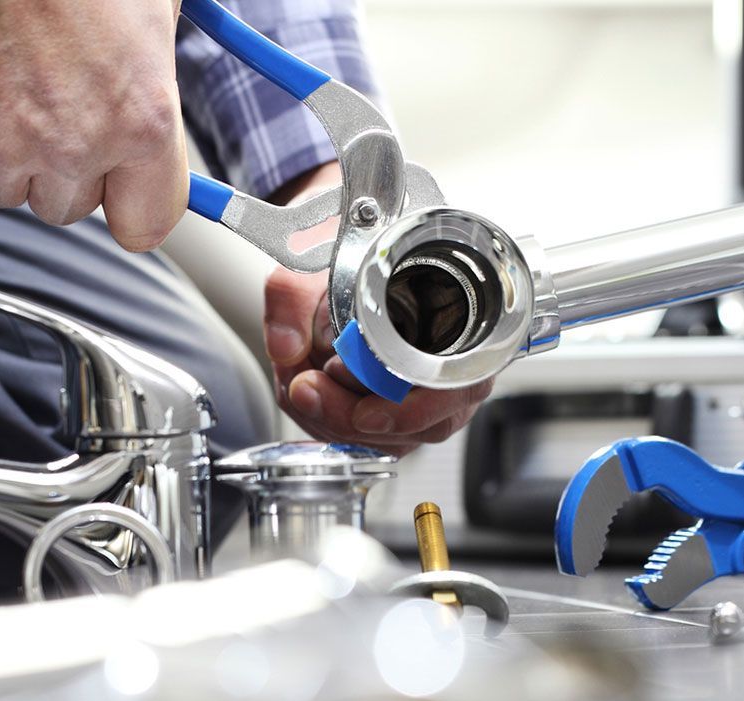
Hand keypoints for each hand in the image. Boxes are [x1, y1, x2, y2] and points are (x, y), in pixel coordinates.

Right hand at [0, 0, 186, 251]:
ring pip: (2, 192)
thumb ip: (152, 95)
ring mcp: (2, 143)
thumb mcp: (154, 19)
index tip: (117, 188)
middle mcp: (75, 143)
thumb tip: (152, 144)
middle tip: (50, 99)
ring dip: (0, 152)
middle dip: (59, 166)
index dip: (127, 201)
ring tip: (3, 81)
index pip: (143, 226)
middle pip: (65, 208)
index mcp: (142, 120)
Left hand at [264, 166, 494, 456]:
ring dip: (338, 420)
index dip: (410, 410)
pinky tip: (313, 390)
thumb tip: (285, 348)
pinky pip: (375, 433)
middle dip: (353, 418)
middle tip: (306, 388)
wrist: (346, 223)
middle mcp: (451, 355)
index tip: (363, 411)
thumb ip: (290, 295)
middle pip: (422, 423)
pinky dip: (334, 421)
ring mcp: (426, 382)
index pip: (457, 386)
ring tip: (303, 381)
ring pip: (395, 436)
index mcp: (458, 312)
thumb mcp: (315, 251)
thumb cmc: (352, 234)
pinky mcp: (397, 398)